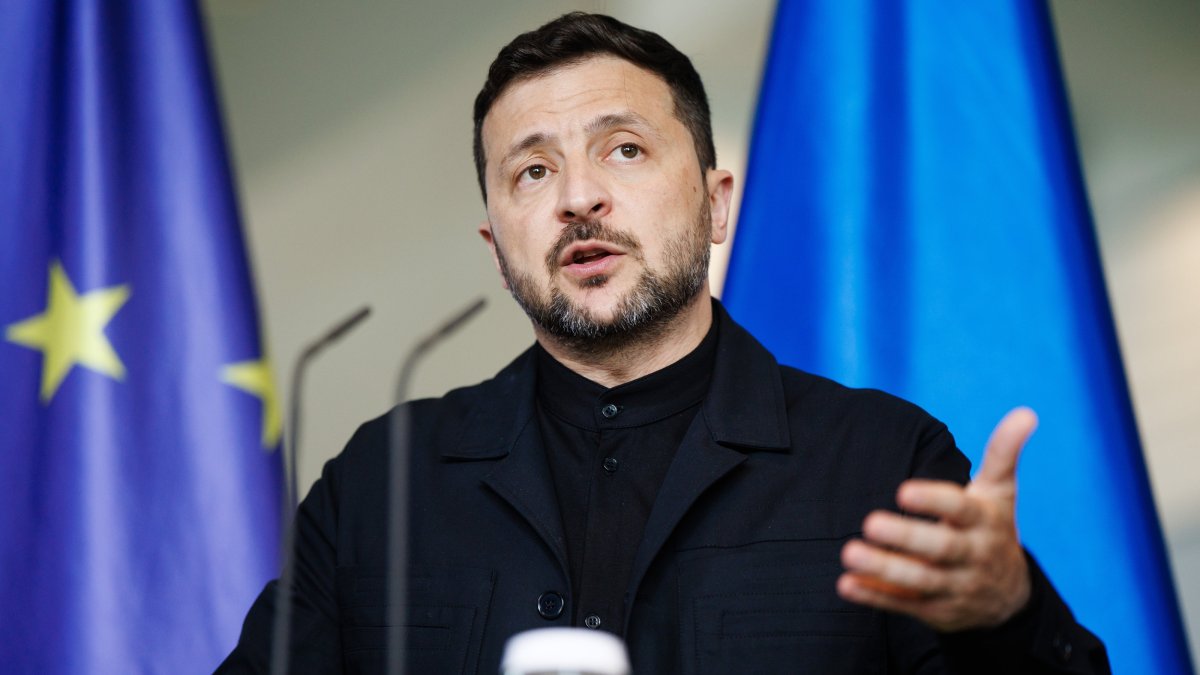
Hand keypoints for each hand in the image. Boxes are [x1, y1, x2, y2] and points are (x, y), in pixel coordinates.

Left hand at [836, 407, 1036, 631]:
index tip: (903, 491)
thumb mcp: (1001, 493)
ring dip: (883, 568)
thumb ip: (1003, 453)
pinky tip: (846, 585)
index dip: (934, 501)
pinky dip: (876, 597)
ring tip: (850, 552)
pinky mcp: (936, 611)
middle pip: (940, 549)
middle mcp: (972, 557)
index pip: (961, 510)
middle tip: (870, 523)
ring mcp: (955, 588)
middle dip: (906, 538)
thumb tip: (1026, 412)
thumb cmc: (993, 529)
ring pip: (919, 580)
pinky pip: (904, 605)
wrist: (1010, 598)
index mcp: (984, 522)